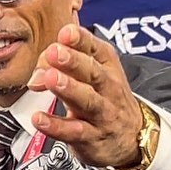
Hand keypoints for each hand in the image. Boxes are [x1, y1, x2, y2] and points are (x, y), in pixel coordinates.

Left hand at [27, 24, 142, 168]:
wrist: (131, 138)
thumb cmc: (106, 100)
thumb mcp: (91, 76)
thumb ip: (62, 63)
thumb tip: (41, 62)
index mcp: (107, 66)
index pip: (95, 49)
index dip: (80, 39)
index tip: (66, 32)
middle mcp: (107, 88)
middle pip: (92, 72)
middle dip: (73, 60)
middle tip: (55, 52)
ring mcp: (101, 114)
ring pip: (86, 100)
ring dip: (68, 88)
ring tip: (49, 79)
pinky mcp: (91, 138)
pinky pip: (73, 131)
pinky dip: (55, 126)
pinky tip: (39, 119)